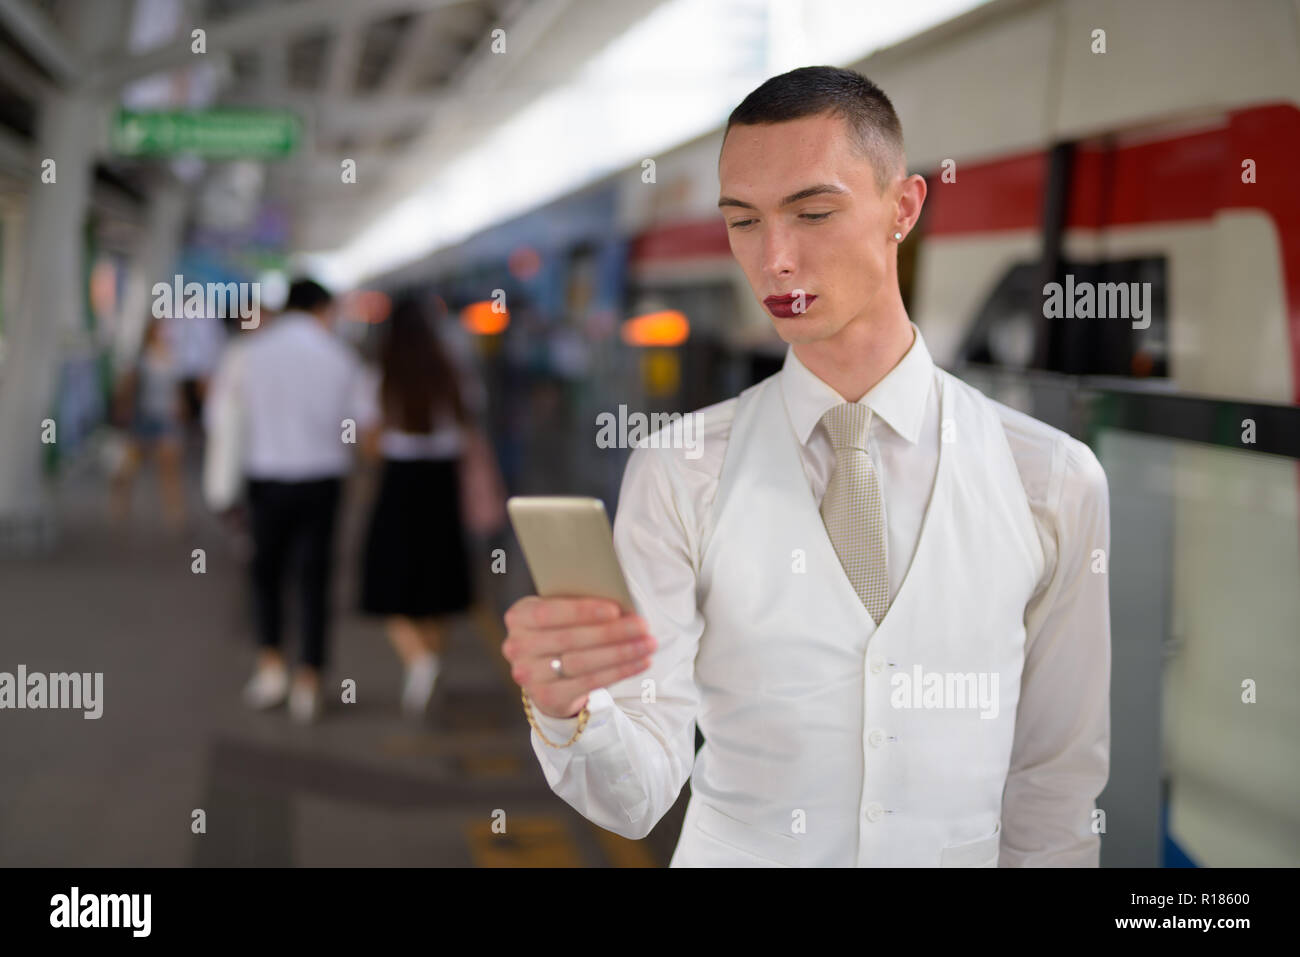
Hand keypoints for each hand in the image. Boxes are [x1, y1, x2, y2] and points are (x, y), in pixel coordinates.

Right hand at [502, 596, 656, 719]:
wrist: (547, 673)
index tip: (615, 609)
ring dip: (620, 653)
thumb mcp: (562, 614)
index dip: (582, 611)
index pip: (548, 612)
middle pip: (570, 639)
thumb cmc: (562, 630)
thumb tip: (621, 607)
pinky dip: (619, 671)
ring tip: (648, 644)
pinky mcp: (546, 697)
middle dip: (611, 632)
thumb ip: (579, 607)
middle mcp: (516, 646)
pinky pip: (588, 683)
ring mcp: (528, 675)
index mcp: (518, 616)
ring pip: (581, 663)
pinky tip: (641, 662)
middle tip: (643, 626)